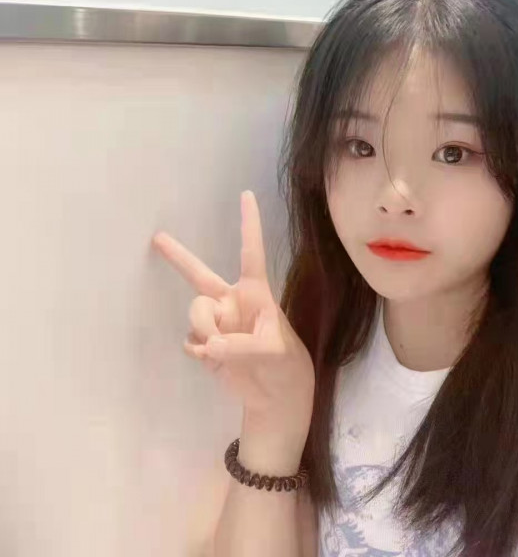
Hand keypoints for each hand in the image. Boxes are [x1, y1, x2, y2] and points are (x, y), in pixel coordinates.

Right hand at [151, 190, 314, 424]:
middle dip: (177, 257)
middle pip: (199, 275)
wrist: (275, 398)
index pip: (251, 253)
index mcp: (255, 293)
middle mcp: (231, 302)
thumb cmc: (286, 365)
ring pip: (195, 313)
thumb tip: (207, 346)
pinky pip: (190, 340)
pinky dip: (199, 350)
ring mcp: (216, 323)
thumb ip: (243, 348)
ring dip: (205, 330)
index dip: (249, 224)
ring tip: (223, 350)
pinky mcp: (204, 345)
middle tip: (156, 238)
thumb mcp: (275, 353)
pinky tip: (212, 361)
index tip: (246, 194)